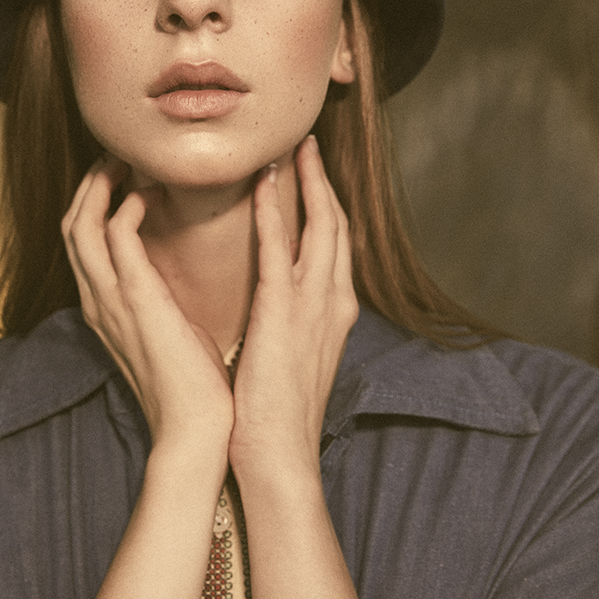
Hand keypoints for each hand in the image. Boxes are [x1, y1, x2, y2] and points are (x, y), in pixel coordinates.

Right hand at [62, 157, 233, 451]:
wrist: (196, 429)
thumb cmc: (193, 386)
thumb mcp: (171, 335)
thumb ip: (161, 304)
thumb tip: (177, 281)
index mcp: (106, 311)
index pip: (82, 244)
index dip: (94, 205)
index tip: (121, 177)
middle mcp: (98, 302)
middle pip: (71, 226)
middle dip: (89, 186)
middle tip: (116, 157)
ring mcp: (111, 301)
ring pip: (81, 224)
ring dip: (99, 185)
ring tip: (125, 162)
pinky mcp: (136, 299)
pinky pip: (116, 234)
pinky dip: (125, 206)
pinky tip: (150, 194)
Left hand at [229, 135, 357, 484]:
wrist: (278, 456)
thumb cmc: (276, 412)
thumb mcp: (292, 356)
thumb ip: (291, 320)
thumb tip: (275, 301)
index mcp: (335, 313)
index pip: (336, 245)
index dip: (325, 204)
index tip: (311, 173)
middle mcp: (334, 303)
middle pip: (337, 225)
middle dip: (323, 181)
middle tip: (306, 142)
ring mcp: (314, 307)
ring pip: (320, 227)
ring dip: (307, 183)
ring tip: (292, 146)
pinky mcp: (283, 315)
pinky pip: (280, 251)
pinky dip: (274, 212)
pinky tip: (262, 184)